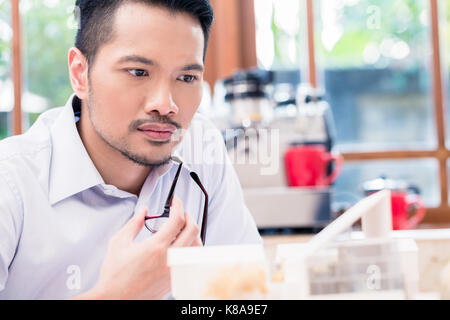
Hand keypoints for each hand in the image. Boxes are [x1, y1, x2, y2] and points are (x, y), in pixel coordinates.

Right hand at [71, 196, 201, 299]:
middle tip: (179, 212)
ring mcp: (175, 271)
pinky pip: (192, 260)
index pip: (177, 220)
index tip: (175, 201)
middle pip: (192, 230)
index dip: (178, 205)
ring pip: (197, 246)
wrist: (116, 300)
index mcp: (156, 248)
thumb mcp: (119, 243)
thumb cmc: (115, 276)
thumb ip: (134, 223)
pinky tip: (181, 246)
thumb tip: (144, 211)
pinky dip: (190, 249)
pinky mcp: (176, 280)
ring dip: (192, 233)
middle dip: (187, 215)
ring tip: (181, 228)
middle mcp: (169, 259)